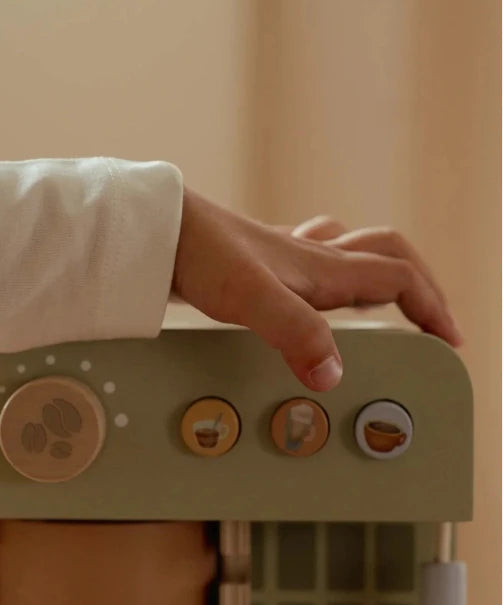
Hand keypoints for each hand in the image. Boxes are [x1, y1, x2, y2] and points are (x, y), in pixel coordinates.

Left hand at [172, 187, 462, 391]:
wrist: (157, 230)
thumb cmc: (200, 254)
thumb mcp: (251, 297)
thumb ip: (296, 333)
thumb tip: (333, 374)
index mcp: (322, 267)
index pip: (398, 278)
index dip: (432, 307)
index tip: (447, 340)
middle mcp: (310, 258)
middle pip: (386, 255)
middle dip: (417, 284)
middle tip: (428, 319)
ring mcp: (284, 258)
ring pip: (349, 254)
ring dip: (375, 273)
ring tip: (381, 306)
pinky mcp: (258, 264)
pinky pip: (311, 262)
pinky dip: (328, 277)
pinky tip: (308, 295)